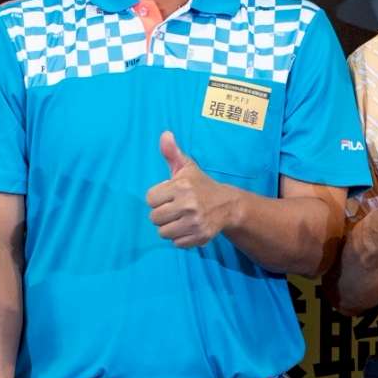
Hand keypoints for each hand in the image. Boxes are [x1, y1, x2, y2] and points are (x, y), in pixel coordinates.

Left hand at [146, 132, 240, 248]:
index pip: (150, 199)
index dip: (158, 198)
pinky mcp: (200, 237)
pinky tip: (188, 227)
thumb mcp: (186, 167)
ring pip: (163, 232)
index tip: (169, 196)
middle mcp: (188, 205)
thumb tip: (164, 134)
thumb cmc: (200, 185)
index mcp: (181, 186)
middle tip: (174, 209)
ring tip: (180, 219)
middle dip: (162, 214)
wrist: (227, 204)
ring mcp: (195, 223)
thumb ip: (172, 152)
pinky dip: (180, 238)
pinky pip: (176, 243)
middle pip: (154, 218)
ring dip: (169, 227)